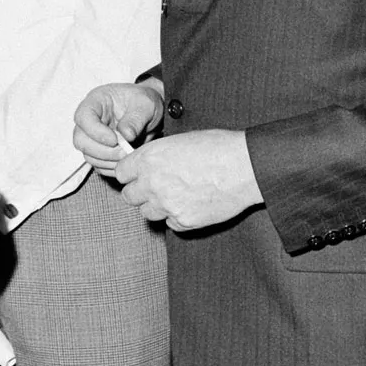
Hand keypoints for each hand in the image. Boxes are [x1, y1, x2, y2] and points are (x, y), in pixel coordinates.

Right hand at [74, 80, 165, 172]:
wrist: (149, 114)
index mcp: (96, 102)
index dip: (95, 131)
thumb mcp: (146, 104)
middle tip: (124, 152)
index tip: (114, 140)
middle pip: (81, 140)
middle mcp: (90, 120)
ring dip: (108, 161)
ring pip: (88, 155)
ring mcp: (92, 138)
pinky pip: (98, 165)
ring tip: (129, 156)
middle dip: (102, 151)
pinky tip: (126, 161)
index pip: (83, 116)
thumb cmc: (144, 103)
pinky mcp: (99, 152)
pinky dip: (112, 167)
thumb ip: (136, 118)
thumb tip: (127, 135)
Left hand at [116, 128, 262, 231]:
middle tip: (157, 187)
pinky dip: (177, 217)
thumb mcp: (179, 141)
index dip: (130, 174)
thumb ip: (157, 155)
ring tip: (176, 195)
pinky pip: (170, 224)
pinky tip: (192, 204)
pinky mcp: (183, 221)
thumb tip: (146, 164)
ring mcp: (167, 204)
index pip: (120, 173)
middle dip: (141, 192)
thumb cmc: (218, 147)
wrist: (245, 166)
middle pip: (129, 196)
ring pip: (147, 213)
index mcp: (149, 158)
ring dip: (157, 206)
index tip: (138, 175)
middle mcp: (152, 183)